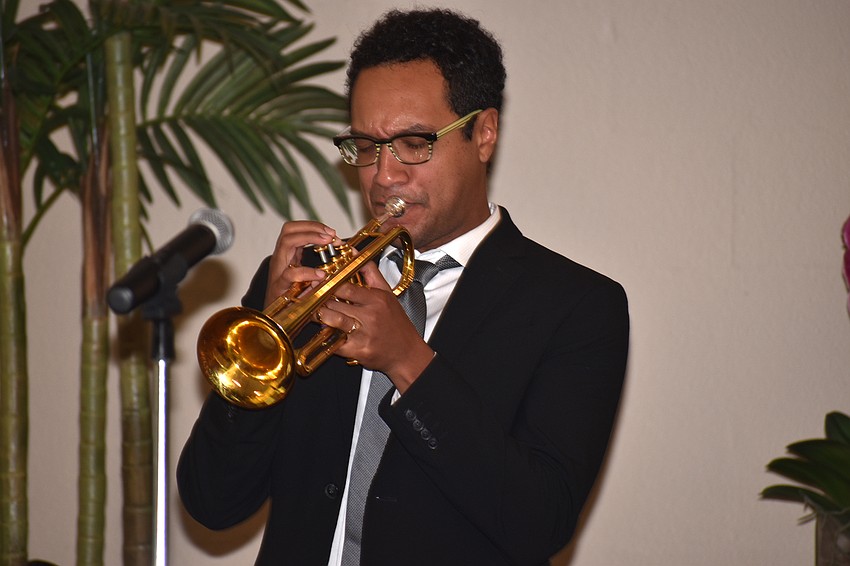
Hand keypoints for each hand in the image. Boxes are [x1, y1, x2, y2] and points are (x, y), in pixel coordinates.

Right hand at [265, 221, 341, 307]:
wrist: (277, 323)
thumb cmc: (296, 300)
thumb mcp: (309, 278)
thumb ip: (320, 265)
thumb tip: (342, 254)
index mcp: (288, 256)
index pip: (294, 229)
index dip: (313, 226)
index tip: (332, 233)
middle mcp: (280, 260)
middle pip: (288, 230)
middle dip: (312, 227)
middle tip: (331, 235)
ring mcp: (278, 272)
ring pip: (286, 243)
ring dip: (309, 238)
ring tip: (328, 242)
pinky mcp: (279, 288)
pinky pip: (289, 275)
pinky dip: (307, 272)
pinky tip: (321, 275)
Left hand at [316, 261, 434, 393]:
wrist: (407, 352)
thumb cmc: (396, 323)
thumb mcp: (387, 293)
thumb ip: (369, 272)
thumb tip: (354, 252)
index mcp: (377, 299)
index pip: (345, 287)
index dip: (328, 284)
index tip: (318, 282)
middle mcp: (371, 316)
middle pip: (335, 304)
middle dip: (320, 301)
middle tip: (309, 297)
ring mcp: (364, 334)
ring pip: (333, 321)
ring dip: (319, 317)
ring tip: (314, 313)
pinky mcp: (359, 351)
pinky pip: (336, 342)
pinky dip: (327, 336)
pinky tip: (325, 331)